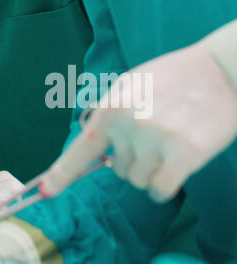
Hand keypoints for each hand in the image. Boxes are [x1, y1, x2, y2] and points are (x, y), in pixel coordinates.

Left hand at [40, 41, 236, 202]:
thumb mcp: (133, 84)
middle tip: (159, 135)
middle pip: (118, 170)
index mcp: (113, 105)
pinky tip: (178, 168)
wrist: (222, 71)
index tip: (44, 192)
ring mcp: (156, 139)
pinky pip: (160, 190)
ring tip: (172, 143)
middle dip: (135, 160)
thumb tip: (98, 152)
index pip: (82, 148)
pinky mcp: (184, 154)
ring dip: (153, 172)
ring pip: (139, 181)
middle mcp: (130, 123)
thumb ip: (112, 113)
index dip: (61, 173)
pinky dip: (166, 187)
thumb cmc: (177, 78)